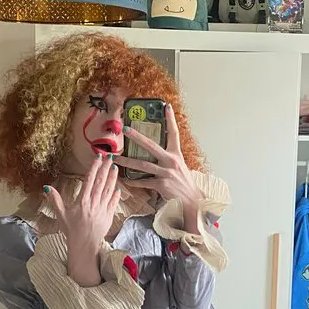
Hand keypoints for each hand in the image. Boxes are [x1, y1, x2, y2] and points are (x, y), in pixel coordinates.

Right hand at [45, 155, 119, 286]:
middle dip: (105, 168)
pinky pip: (113, 202)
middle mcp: (94, 203)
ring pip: (109, 190)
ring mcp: (103, 209)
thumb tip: (47, 187)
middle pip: (101, 182)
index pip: (89, 180)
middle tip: (110, 157)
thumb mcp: (61, 214)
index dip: (94, 168)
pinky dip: (116, 194)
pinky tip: (118, 187)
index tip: (98, 157)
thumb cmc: (71, 230)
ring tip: (115, 168)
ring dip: (112, 178)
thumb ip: (55, 199)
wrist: (84, 245)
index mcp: (82, 201)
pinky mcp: (109, 216)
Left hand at [115, 105, 203, 229]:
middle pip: (151, 145)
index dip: (170, 119)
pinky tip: (124, 179)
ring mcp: (166, 173)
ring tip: (115, 157)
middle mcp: (171, 161)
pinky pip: (143, 182)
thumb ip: (169, 158)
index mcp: (176, 154)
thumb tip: (157, 150)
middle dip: (137, 136)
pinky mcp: (161, 185)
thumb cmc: (184, 184)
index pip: (173, 133)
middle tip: (125, 129)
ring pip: (142, 165)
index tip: (166, 106)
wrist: (192, 201)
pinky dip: (133, 181)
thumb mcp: (179, 167)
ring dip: (127, 161)